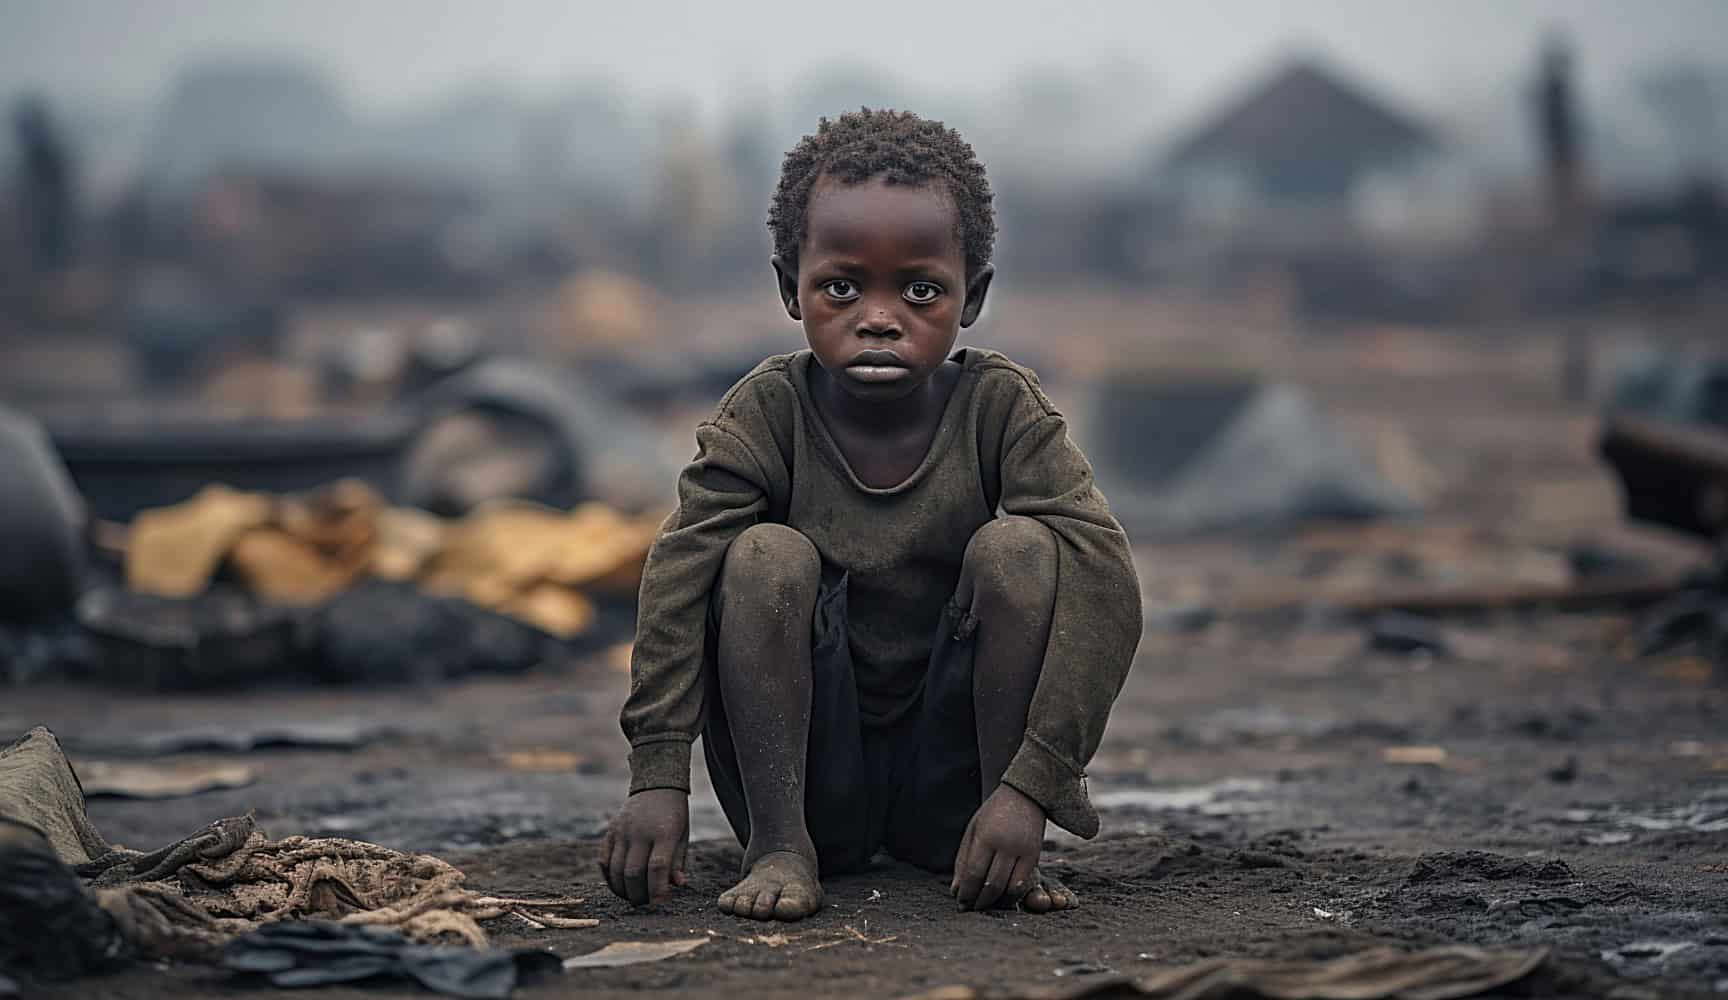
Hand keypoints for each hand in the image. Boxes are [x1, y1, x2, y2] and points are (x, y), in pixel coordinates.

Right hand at [599, 788, 688, 906]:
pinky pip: (603, 860)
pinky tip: (618, 885)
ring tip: (632, 897)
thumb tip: (676, 885)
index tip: (659, 904)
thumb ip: (678, 862)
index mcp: (664, 833)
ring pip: (615, 870)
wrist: (656, 786)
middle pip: (633, 872)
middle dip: (638, 895)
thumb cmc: (674, 816)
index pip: (657, 867)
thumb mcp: (682, 836)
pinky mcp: (610, 831)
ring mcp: (622, 831)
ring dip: (622, 890)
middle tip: (644, 904)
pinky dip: (608, 877)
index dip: (657, 890)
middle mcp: (640, 832)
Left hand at [951, 783, 1044, 910]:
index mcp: (986, 836)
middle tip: (971, 909)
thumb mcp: (973, 830)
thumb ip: (964, 859)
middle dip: (979, 901)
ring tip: (985, 906)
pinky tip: (1003, 898)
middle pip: (991, 884)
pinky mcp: (1035, 856)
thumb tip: (955, 890)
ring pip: (1008, 888)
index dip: (966, 892)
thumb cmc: (994, 813)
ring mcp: (1022, 851)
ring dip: (996, 902)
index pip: (973, 873)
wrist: (1025, 795)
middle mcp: (1005, 845)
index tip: (960, 903)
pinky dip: (1012, 895)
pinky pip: (1022, 883)